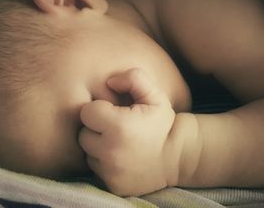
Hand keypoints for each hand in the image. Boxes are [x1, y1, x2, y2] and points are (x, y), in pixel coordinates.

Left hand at [78, 68, 178, 195]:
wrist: (179, 157)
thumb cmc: (163, 123)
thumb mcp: (155, 95)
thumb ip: (133, 78)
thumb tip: (109, 82)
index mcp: (118, 126)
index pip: (87, 113)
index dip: (100, 110)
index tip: (114, 113)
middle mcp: (110, 151)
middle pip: (84, 134)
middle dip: (97, 130)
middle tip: (116, 129)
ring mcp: (110, 172)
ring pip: (88, 154)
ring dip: (99, 148)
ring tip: (119, 143)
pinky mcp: (111, 185)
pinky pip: (96, 170)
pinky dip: (104, 164)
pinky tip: (121, 158)